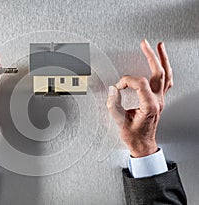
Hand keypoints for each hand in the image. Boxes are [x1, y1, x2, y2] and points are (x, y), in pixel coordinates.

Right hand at [107, 39, 172, 157]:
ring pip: (166, 75)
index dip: (126, 81)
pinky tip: (162, 64)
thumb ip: (113, 104)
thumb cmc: (133, 136)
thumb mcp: (120, 121)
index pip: (140, 83)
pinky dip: (165, 70)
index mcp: (149, 106)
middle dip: (151, 56)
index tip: (118, 86)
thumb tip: (113, 90)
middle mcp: (158, 101)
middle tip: (145, 44)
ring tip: (159, 47)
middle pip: (159, 72)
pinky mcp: (159, 100)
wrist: (143, 144)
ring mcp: (161, 99)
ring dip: (163, 59)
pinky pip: (166, 82)